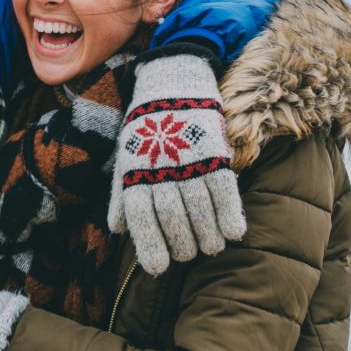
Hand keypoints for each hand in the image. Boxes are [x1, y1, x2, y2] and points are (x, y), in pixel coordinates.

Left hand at [109, 49, 245, 275]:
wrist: (170, 81)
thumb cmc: (145, 127)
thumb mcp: (125, 157)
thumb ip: (120, 193)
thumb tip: (116, 229)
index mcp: (134, 173)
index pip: (141, 219)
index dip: (151, 247)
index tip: (159, 269)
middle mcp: (159, 170)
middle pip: (172, 219)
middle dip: (182, 244)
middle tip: (189, 254)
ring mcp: (188, 161)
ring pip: (199, 209)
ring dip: (207, 235)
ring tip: (211, 247)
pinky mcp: (213, 151)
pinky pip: (224, 190)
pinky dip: (229, 214)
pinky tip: (234, 233)